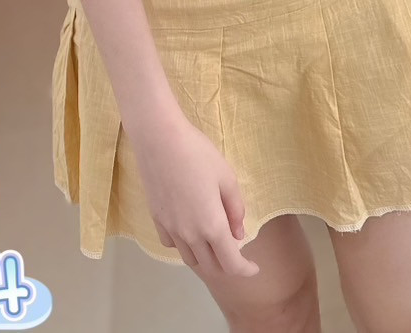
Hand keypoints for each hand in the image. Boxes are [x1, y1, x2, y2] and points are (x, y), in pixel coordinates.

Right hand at [130, 112, 258, 276]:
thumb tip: (238, 234)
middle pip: (210, 266)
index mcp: (212, 226)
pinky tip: (189, 229)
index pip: (231, 264)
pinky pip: (172, 244)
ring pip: (190, 258)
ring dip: (205, 257)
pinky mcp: (156, 219)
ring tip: (213, 241)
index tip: (254, 268)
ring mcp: (171, 228)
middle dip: (226, 265)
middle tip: (236, 252)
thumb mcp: (227, 177)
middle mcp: (190, 234)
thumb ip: (235, 209)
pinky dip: (184, 245)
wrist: (159, 139)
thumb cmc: (198, 153)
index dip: (245, 270)